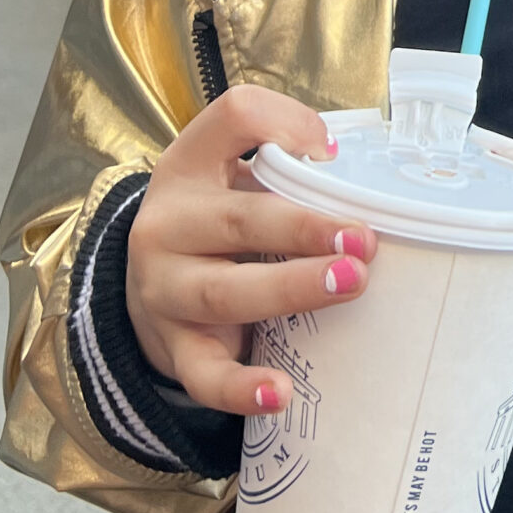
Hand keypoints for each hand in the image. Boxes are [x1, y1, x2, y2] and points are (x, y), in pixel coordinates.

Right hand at [124, 85, 377, 416]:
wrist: (149, 283)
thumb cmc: (219, 218)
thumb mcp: (234, 174)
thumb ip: (286, 163)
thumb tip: (344, 162)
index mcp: (189, 166)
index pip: (231, 118)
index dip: (282, 124)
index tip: (330, 151)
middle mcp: (168, 225)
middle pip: (237, 220)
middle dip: (303, 228)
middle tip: (364, 239)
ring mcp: (165, 291)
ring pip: (223, 293)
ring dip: (290, 289)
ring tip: (348, 284)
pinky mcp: (175, 349)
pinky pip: (204, 375)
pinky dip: (240, 388)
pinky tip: (280, 393)